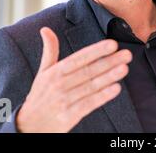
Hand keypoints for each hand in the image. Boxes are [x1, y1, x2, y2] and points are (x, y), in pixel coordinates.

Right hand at [16, 27, 131, 131]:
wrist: (30, 126)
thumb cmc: (40, 95)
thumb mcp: (43, 72)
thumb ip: (49, 51)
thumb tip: (45, 29)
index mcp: (55, 72)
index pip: (79, 58)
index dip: (96, 51)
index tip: (112, 44)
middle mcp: (59, 85)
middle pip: (88, 71)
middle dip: (109, 62)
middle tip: (126, 54)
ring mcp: (64, 101)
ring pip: (91, 86)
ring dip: (109, 77)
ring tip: (124, 68)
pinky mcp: (69, 116)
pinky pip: (89, 104)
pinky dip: (102, 96)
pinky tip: (115, 89)